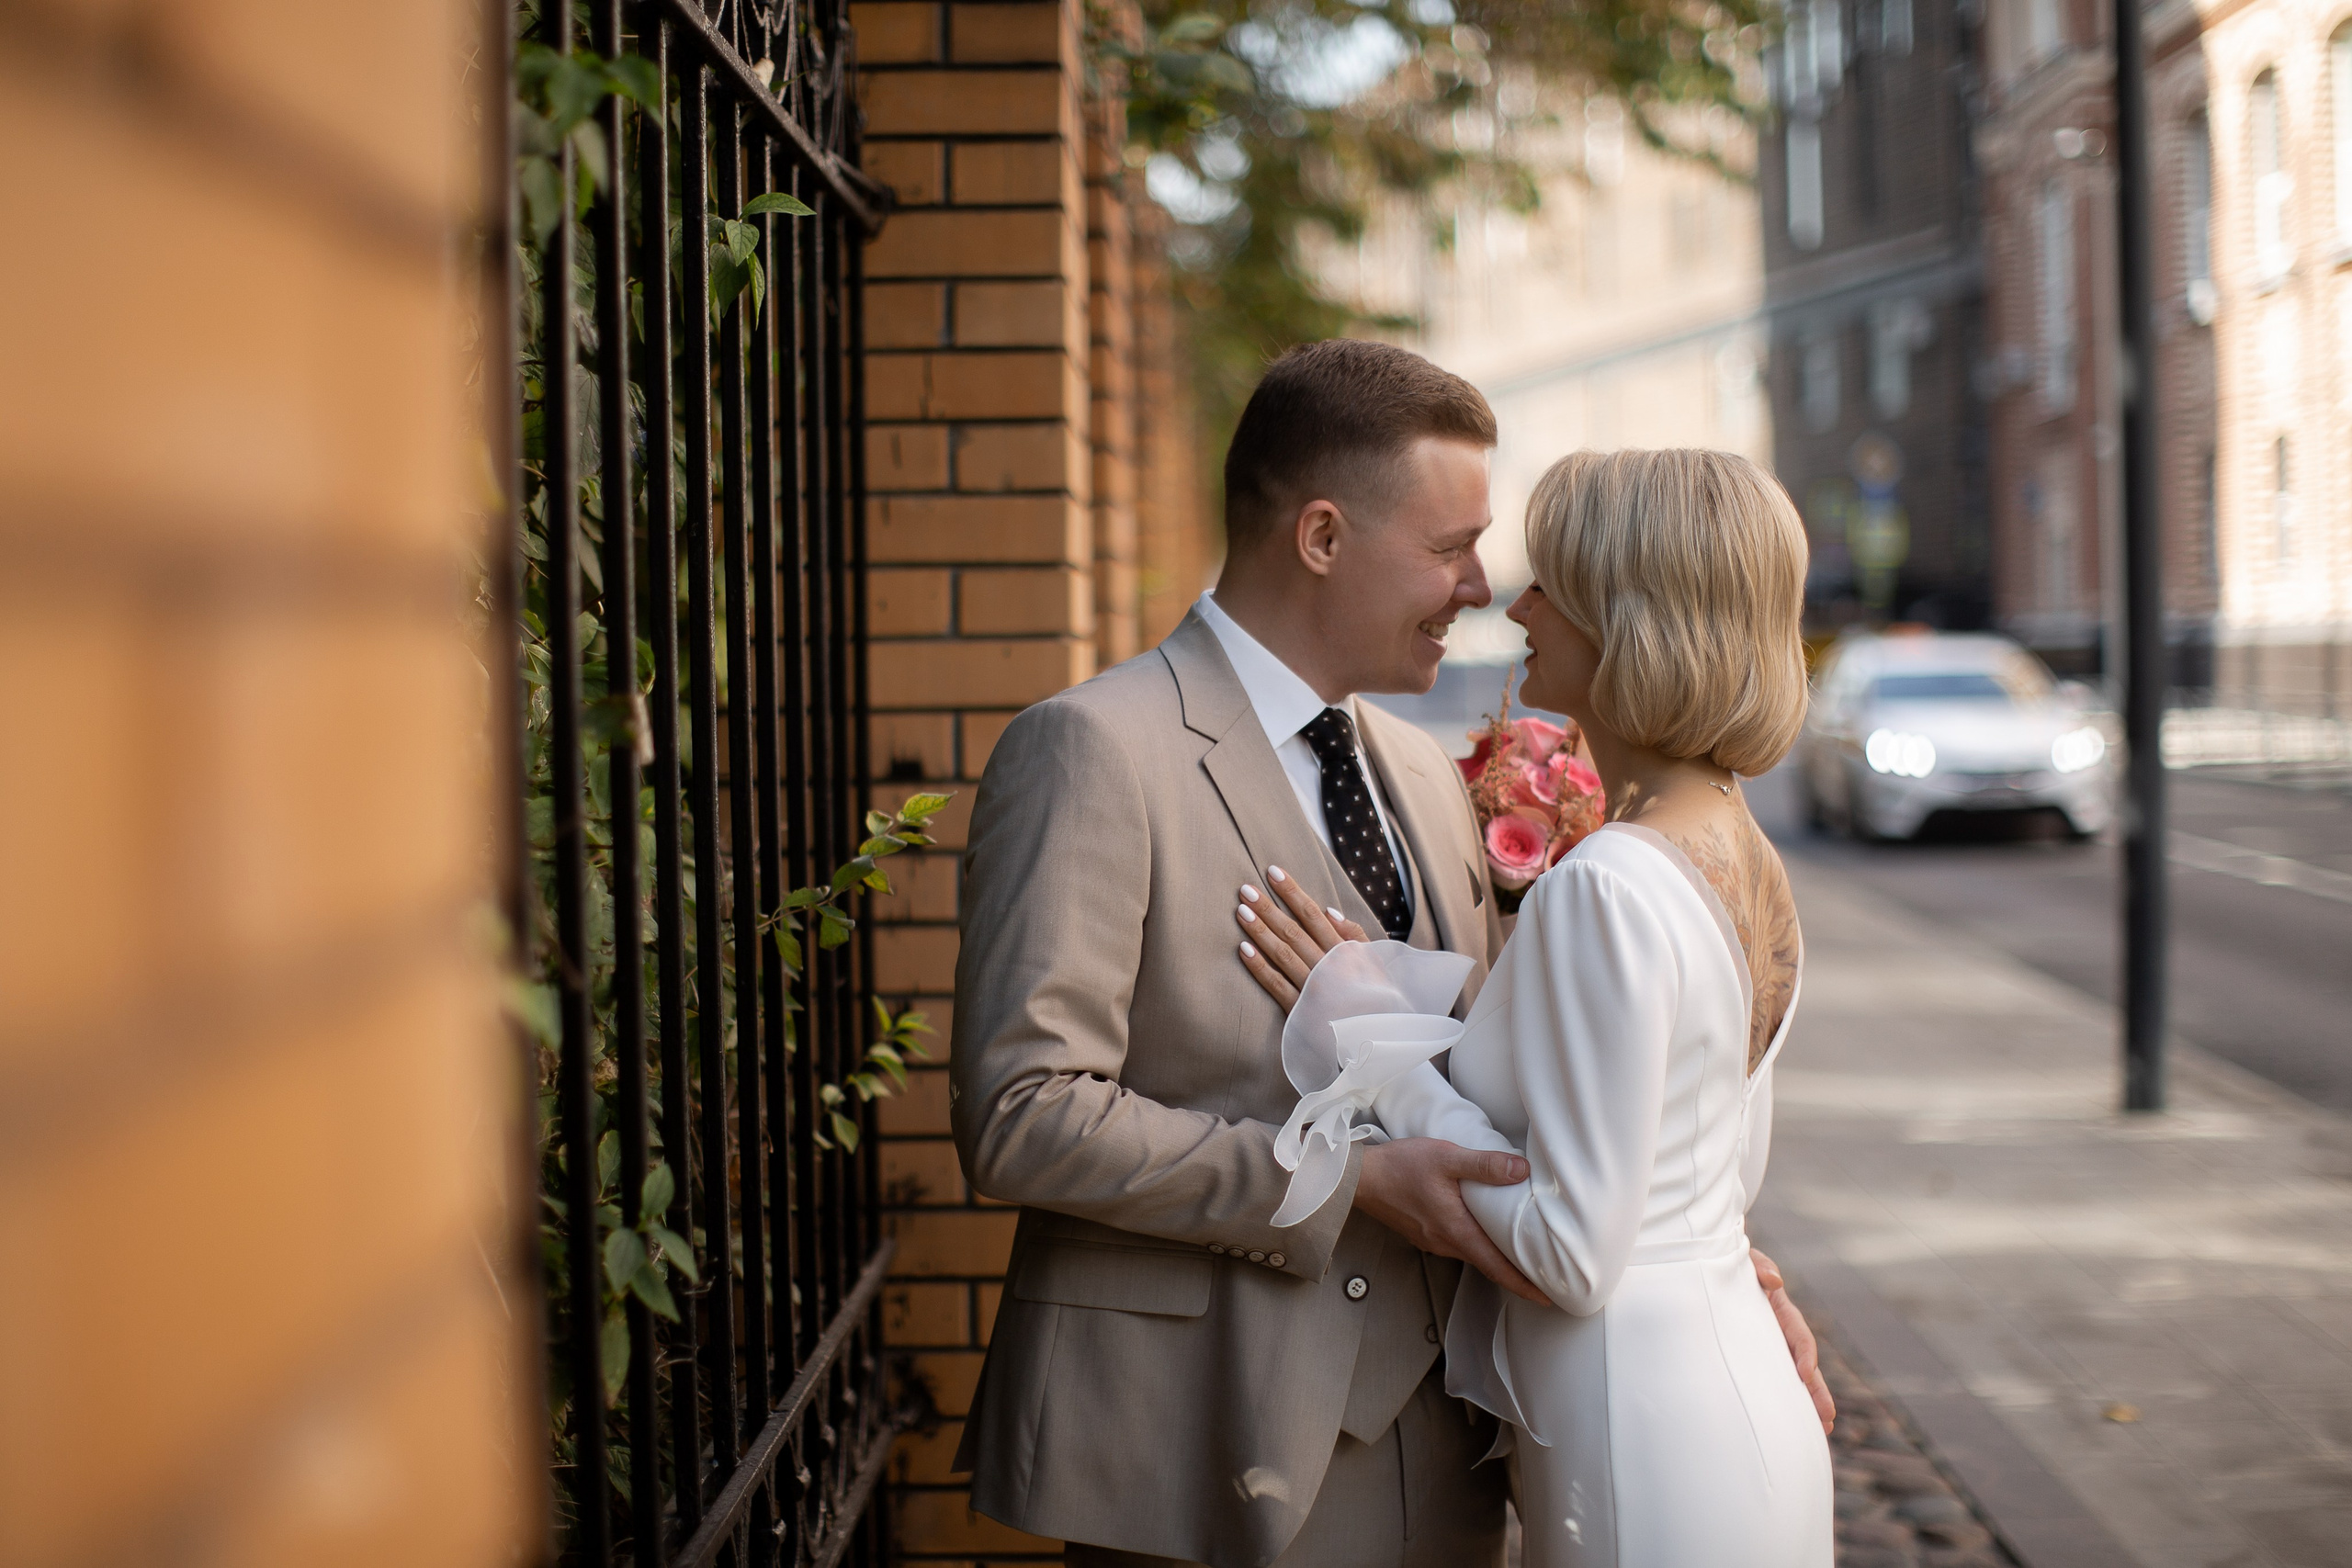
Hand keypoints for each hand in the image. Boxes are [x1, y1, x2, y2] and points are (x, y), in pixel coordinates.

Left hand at [1234, 865, 1370, 1010]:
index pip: (1313, 915)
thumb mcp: (1376, 964)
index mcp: (1345, 953)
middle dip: (1268, 908)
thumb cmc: (1378, 1001)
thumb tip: (1329, 910)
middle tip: (1246, 889)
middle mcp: (1327, 967)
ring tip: (1241, 911)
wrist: (1378, 1043)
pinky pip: (1276, 985)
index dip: (1292, 892)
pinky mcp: (1300, 1012)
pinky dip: (1259, 967)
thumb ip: (1355, 937)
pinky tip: (1243, 949)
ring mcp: (1312, 990)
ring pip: (1282, 954)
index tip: (1273, 872)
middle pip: (1293, 931)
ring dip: (1260, 931)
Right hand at [1357, 1139, 1547, 1303]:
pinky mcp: (1424, 1232)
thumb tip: (1521, 1170)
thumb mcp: (1446, 1159)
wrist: (1359, 1178)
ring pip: (1473, 1253)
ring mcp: (1434, 1240)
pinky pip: (1458, 1243)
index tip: (1549, 1298)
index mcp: (1457, 1231)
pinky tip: (1483, 1228)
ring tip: (1521, 1250)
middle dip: (1517, 1272)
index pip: (1498, 1268)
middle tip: (1545, 1274)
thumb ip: (1485, 1165)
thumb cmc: (1400, 1168)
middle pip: (1489, 1264)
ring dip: (1497, 1256)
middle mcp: (1446, 1243)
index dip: (1525, 1285)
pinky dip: (1478, 1243)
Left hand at [1750, 1248, 1835, 1434]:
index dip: (1804, 1353)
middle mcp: (1778, 1332)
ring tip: (1821, 1431)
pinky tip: (1782, 1424)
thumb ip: (1760, 1265)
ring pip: (1790, 1378)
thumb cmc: (1732, 1263)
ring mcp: (1768, 1346)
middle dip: (1816, 1391)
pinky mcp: (1752, 1356)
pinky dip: (1779, 1400)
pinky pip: (1768, 1380)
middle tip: (1828, 1419)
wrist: (1712, 1267)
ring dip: (1806, 1403)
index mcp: (1779, 1310)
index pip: (1798, 1334)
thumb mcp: (1746, 1259)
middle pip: (1803, 1364)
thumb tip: (1773, 1280)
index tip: (1805, 1374)